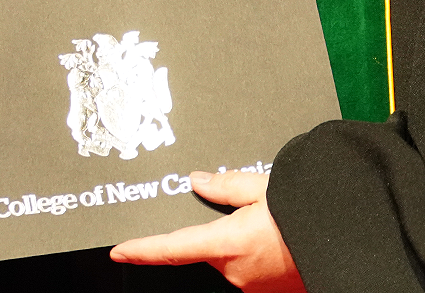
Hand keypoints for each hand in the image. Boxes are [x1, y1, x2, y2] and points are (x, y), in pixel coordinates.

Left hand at [110, 170, 304, 291]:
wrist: (343, 242)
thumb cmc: (303, 214)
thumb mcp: (262, 187)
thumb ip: (224, 185)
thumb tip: (196, 180)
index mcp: (227, 243)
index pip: (173, 249)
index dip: (143, 249)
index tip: (119, 250)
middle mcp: (235, 272)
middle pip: (207, 247)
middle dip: (217, 228)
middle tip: (249, 210)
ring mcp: (251, 286)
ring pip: (228, 257)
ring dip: (238, 239)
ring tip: (269, 221)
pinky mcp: (266, 291)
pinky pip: (248, 268)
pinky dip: (254, 252)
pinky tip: (275, 237)